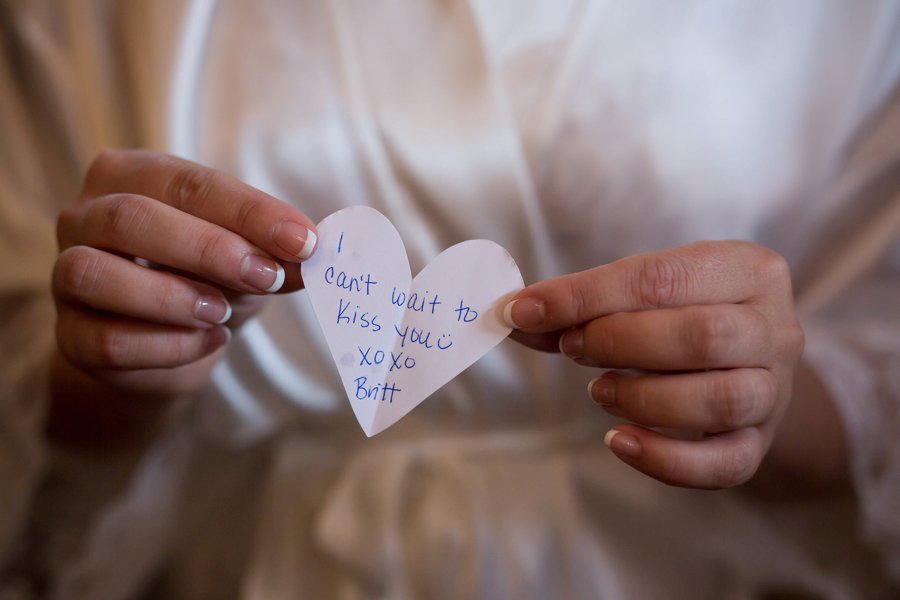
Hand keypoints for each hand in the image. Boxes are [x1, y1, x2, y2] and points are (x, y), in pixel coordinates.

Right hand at [50, 150, 317, 440]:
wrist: (168, 346)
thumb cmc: (207, 280)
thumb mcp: (247, 258)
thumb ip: (272, 253)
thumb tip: (310, 253)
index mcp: (130, 175)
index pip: (188, 182)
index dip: (249, 211)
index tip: (304, 240)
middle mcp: (85, 216)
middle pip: (131, 218)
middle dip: (208, 248)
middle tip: (267, 276)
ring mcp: (65, 275)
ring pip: (96, 274)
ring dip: (172, 296)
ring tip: (224, 313)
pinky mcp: (68, 336)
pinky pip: (105, 340)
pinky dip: (166, 345)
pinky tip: (208, 341)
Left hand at [504, 241, 804, 488]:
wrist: (742, 365)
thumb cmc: (682, 317)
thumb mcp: (641, 295)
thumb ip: (581, 305)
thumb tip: (513, 314)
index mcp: (746, 268)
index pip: (662, 277)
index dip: (586, 295)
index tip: (526, 310)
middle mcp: (775, 327)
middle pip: (703, 336)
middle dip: (621, 342)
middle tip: (574, 347)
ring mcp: (775, 390)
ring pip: (719, 399)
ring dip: (642, 397)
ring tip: (597, 390)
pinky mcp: (760, 444)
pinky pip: (724, 464)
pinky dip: (664, 460)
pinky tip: (618, 441)